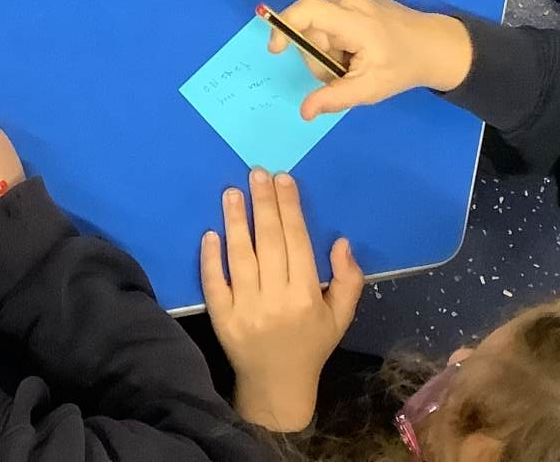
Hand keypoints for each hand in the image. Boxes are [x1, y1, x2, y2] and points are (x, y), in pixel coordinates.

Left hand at [200, 171, 362, 432]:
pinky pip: (214, 283)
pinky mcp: (222, 318)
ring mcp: (246, 309)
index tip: (283, 178)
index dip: (290, 208)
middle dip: (263, 204)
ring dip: (235, 221)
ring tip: (232, 192)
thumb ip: (348, 280)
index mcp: (306, 297)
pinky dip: (211, 258)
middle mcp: (276, 301)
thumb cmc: (310, 346)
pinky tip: (211, 233)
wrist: (277, 387)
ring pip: (240, 256)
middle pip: (268, 242)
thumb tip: (341, 241)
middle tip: (256, 172)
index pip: (297, 242)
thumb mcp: (339, 318)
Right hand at [263, 0, 474, 119]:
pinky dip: (332, 39)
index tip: (276, 49)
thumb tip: (304, 111)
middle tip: (343, 73)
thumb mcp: (371, 89)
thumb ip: (335, 98)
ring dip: (327, 50)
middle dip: (319, 57)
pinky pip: (324, 20)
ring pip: (315, 27)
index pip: (309, 10)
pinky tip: (353, 48)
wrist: (431, 45)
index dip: (285, 25)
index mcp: (354, 20)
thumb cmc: (402, 66)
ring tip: (353, 60)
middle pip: (310, 29)